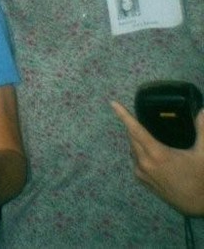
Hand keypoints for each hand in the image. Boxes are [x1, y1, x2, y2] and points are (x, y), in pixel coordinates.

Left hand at [111, 101, 203, 215]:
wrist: (198, 205)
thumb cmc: (201, 179)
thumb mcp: (203, 154)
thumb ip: (203, 131)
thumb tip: (202, 110)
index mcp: (157, 154)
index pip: (136, 130)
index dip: (124, 115)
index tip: (113, 103)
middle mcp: (144, 163)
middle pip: (132, 137)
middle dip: (133, 126)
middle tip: (139, 119)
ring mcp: (141, 172)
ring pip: (133, 149)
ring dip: (137, 141)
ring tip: (150, 137)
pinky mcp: (141, 180)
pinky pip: (135, 160)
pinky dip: (139, 153)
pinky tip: (151, 154)